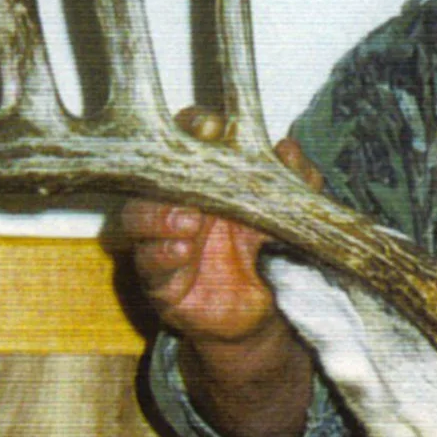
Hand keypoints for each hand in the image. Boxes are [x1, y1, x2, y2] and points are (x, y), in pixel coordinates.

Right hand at [101, 113, 326, 353]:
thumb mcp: (290, 216)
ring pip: (139, 217)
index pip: (188, 140)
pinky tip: (181, 250)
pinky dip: (162, 254)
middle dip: (167, 171)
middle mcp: (177, 204)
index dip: (193, 126)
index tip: (210, 125)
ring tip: (188, 221)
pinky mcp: (160, 280)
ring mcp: (162, 240)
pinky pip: (149, 263)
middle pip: (153, 175)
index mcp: (206, 181)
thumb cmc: (267, 253)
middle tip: (191, 175)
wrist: (264, 312)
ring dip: (160, 216)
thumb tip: (288, 149)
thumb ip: (296, 183)